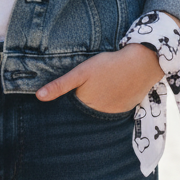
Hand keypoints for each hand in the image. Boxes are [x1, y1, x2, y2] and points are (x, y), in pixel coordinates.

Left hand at [36, 43, 164, 114]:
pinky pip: (112, 110)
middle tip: (83, 95)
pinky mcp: (126, 108)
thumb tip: (39, 96)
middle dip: (80, 108)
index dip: (66, 108)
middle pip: (84, 113)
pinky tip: (109, 92)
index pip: (71, 112)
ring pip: (98, 112)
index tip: (62, 105)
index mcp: (87, 106)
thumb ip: (61, 85)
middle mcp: (100, 115)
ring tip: (96, 91)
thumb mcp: (81, 72)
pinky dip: (108, 104)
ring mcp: (114, 113)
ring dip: (95, 106)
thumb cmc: (108, 65)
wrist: (141, 64)